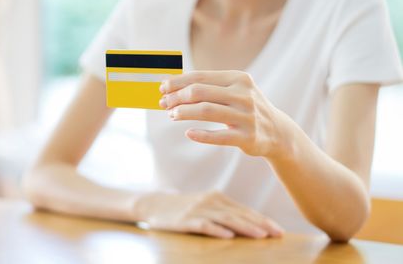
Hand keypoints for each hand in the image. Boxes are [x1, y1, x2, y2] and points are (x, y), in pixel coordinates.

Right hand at [134, 191, 283, 238]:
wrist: (154, 203)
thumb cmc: (184, 207)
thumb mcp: (206, 204)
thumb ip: (225, 211)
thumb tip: (251, 224)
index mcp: (218, 197)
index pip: (245, 210)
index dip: (263, 220)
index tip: (279, 230)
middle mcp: (210, 201)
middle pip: (239, 214)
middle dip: (261, 224)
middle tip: (278, 234)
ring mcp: (198, 210)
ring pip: (226, 219)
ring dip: (245, 227)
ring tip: (260, 236)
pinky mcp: (186, 220)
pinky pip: (204, 225)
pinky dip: (217, 230)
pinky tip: (228, 236)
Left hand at [159, 70, 293, 159]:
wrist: (278, 132)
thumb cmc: (246, 107)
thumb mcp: (234, 90)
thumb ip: (208, 86)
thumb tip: (172, 83)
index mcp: (238, 79)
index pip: (200, 77)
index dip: (178, 82)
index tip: (162, 88)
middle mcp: (243, 95)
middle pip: (200, 92)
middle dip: (177, 97)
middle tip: (164, 104)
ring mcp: (246, 116)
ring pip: (206, 111)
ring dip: (183, 113)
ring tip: (171, 115)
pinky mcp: (247, 137)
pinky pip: (219, 136)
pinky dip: (201, 135)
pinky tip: (188, 133)